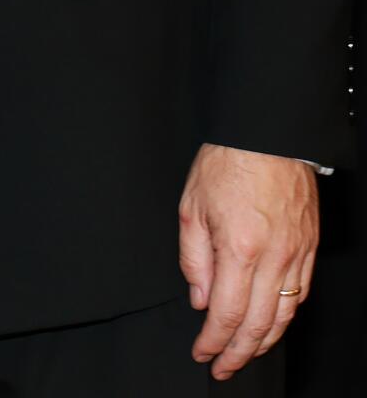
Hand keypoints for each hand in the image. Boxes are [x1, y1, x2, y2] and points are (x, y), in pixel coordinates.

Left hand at [179, 143, 317, 377]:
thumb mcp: (191, 206)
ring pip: (284, 315)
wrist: (266, 132)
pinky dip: (285, 316)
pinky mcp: (309, 246)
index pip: (226, 313)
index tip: (202, 353)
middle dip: (238, 353)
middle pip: (258, 325)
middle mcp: (272, 257)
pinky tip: (272, 322)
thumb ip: (193, 258)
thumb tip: (200, 298)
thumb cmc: (227, 161)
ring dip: (264, 342)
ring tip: (245, 353)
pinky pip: (300, 292)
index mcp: (239, 248)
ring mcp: (296, 253)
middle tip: (222, 367)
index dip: (213, 341)